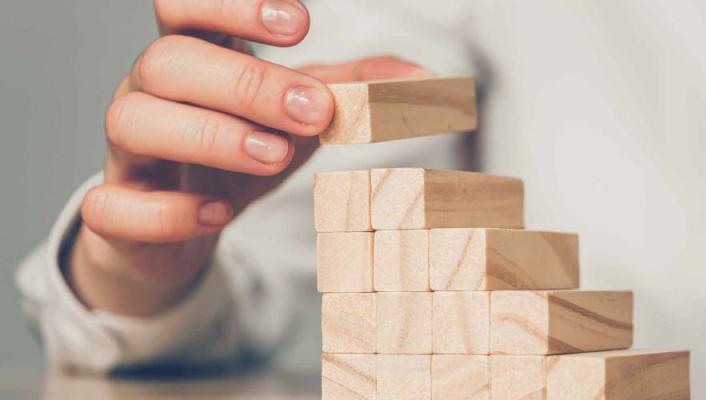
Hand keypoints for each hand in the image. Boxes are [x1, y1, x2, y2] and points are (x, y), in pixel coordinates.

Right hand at [68, 0, 429, 315]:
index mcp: (195, 58)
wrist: (183, 228)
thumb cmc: (241, 151)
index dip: (230, 4)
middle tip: (314, 111)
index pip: (184, 6)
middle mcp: (151, 93)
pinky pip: (115, 204)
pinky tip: (218, 213)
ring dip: (210, 135)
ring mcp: (128, 152)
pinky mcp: (117, 210)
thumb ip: (354, 93)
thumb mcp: (301, 116)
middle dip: (246, 82)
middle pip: (168, 60)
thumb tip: (425, 76)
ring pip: (134, 121)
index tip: (299, 23)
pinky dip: (168, 210)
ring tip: (276, 155)